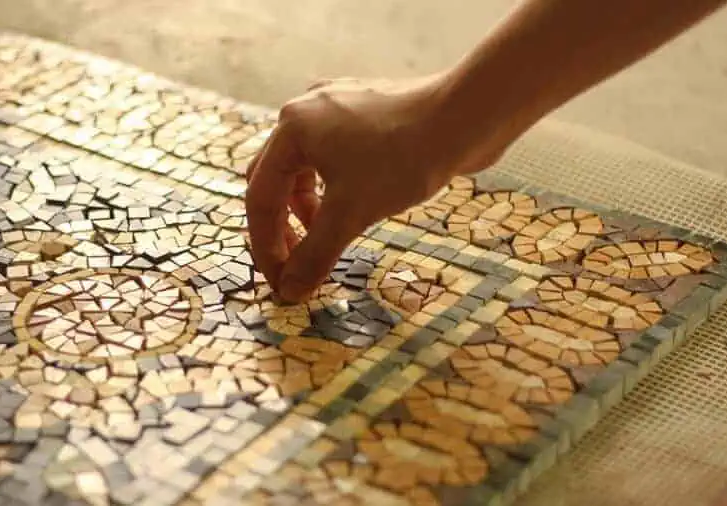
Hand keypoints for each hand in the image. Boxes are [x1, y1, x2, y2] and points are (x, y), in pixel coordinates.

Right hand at [245, 74, 507, 302]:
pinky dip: (329, 188)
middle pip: (273, 179)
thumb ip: (315, 254)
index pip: (260, 197)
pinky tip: (348, 207)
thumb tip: (290, 291)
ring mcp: (334, 106)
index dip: (266, 246)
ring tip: (324, 238)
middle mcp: (304, 111)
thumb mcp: (351, 213)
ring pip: (302, 167)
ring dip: (305, 209)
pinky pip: (330, 156)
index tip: (281, 283)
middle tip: (294, 264)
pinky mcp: (361, 112)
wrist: (467, 116)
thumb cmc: (404, 158)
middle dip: (281, 227)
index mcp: (290, 129)